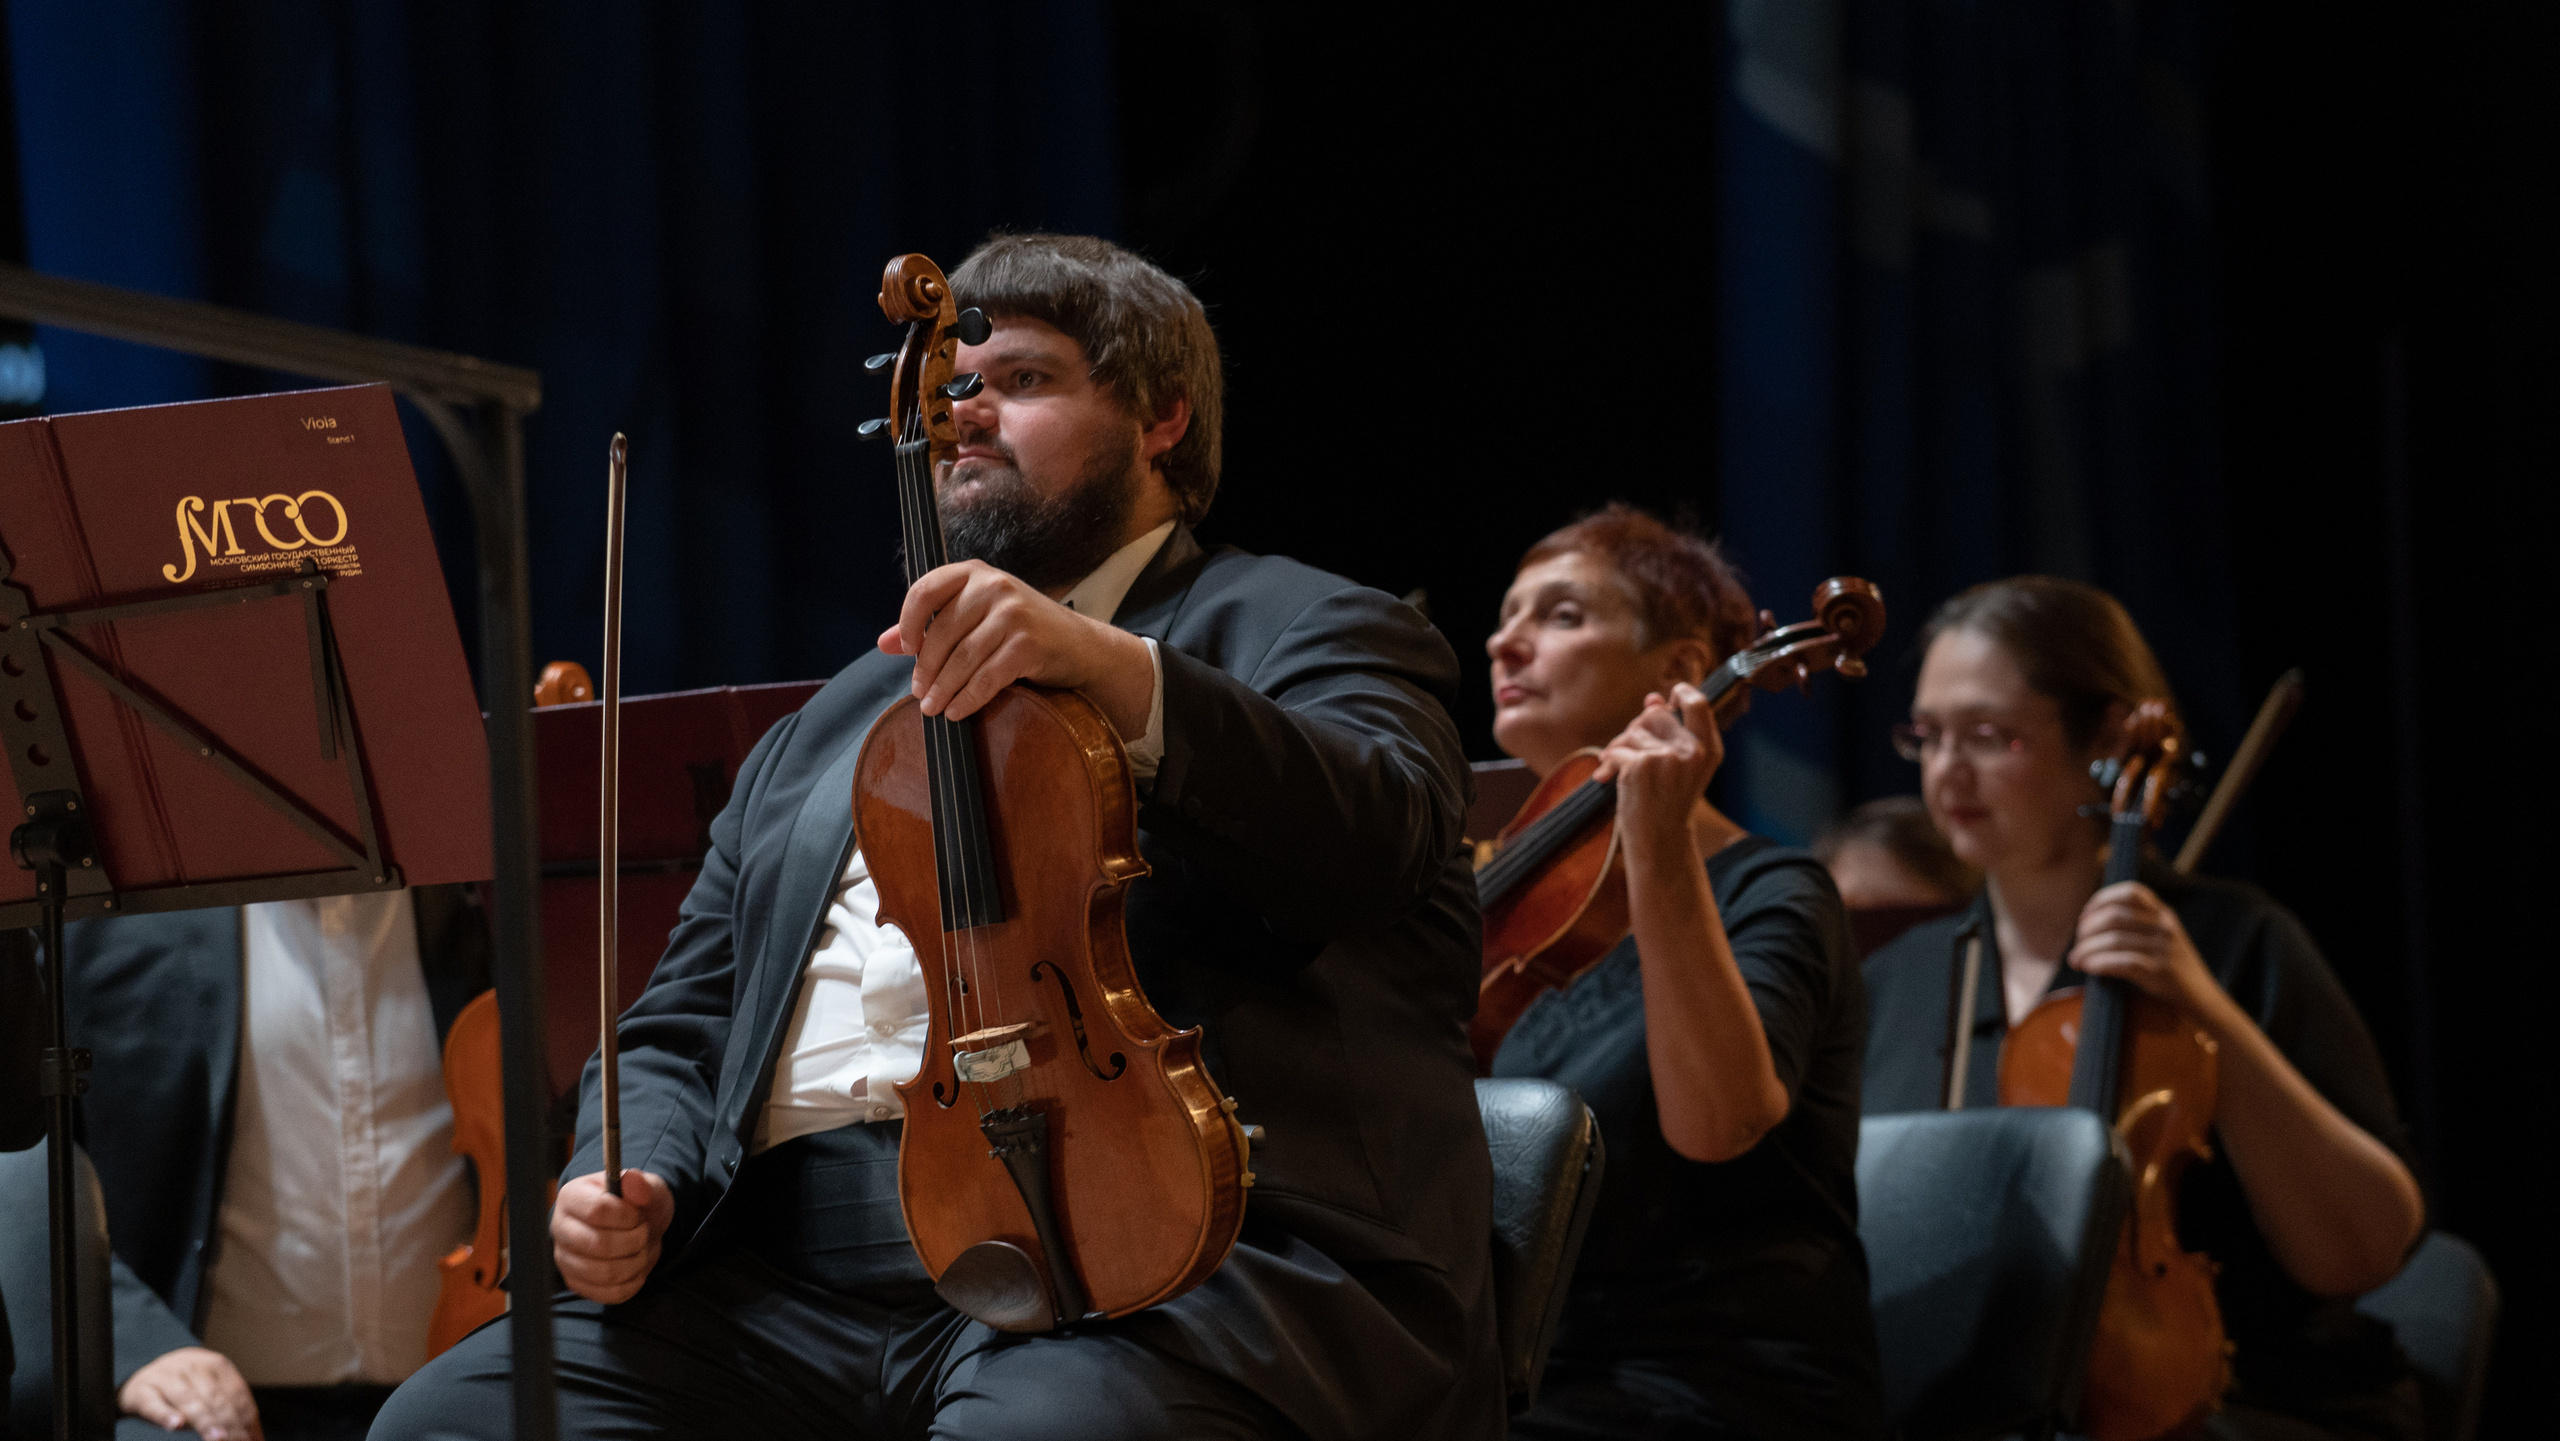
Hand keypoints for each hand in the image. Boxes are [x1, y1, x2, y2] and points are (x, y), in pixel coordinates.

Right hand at [119, 1346, 261, 1439]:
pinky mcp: (142, 1391)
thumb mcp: (208, 1392)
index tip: (252, 1438)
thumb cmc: (185, 1389)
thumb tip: (254, 1438)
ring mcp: (166, 1377)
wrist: (143, 1376)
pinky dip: (166, 1414)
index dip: (246, 1418)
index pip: (236, 1393)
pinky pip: (155, 1404)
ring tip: (218, 1439)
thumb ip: (227, 1410)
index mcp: (216, 1365)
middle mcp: (192, 1366)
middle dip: (230, 1423)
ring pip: (189, 1400)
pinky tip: (177, 1424)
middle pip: (215, 1397)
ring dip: (205, 1421)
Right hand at [551, 1169, 673, 1304]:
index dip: (626, 1216)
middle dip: (634, 1241)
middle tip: (644, 1232)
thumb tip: (633, 1183)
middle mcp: (560, 1229)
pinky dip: (632, 1282)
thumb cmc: (635, 1205)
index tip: (639, 1215)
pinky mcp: (577, 1284)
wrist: (635, 1227)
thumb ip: (640, 1184)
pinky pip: (609, 1293)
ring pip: (605, 1273)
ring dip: (636, 1262)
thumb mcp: (645, 1187)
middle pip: (599, 1244)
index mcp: (571, 1197)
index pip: (596, 1210)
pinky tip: (636, 1266)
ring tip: (642, 1248)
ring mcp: (565, 1259)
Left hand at [877, 560, 1154, 736]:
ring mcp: (1013, 613)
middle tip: (919, 693)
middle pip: (942, 632)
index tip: (908, 649)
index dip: (908, 621)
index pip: (925, 589)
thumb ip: (932, 625)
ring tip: (933, 708)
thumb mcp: (977, 617)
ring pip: (962, 658)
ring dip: (943, 689)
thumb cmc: (1023, 631)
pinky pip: (986, 677)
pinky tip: (957, 711)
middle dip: (926, 669)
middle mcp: (994, 586)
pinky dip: (968, 698)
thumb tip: (884, 643)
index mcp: (975, 573)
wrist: (1081, 646)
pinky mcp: (1028, 644)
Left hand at [1592, 684, 1724, 847]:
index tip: (1668, 698)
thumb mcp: (1678, 767)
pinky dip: (1607, 764)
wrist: (1660, 842)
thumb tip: (1653, 699)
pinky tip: (1608, 778)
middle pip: (1655, 714)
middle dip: (1637, 729)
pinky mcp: (1641, 766)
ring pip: (1631, 731)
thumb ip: (1670, 732)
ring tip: (1622, 771)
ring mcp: (1667, 758)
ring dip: (1619, 748)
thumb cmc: (1667, 804)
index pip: (1699, 704)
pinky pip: (1614, 750)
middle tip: (1634, 752)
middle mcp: (1692, 752)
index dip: (1681, 693)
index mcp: (1709, 750)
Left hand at [2072, 881, 2221, 1014]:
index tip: (2086, 915)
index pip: (2131, 892)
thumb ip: (2137, 924)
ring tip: (2076, 960)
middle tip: (2078, 943)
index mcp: (2164, 914)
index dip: (2102, 899)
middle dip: (2088, 929)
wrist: (2202, 997)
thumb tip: (2089, 921)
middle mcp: (2165, 927)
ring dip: (2087, 950)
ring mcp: (2164, 949)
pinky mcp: (2160, 972)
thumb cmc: (2172, 967)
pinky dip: (2100, 964)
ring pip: (2114, 940)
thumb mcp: (2163, 936)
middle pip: (2115, 916)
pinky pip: (2122, 963)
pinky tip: (2089, 968)